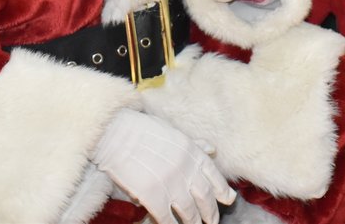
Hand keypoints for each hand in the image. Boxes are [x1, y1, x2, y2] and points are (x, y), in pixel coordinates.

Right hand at [93, 109, 235, 223]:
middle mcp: (186, 169)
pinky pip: (166, 219)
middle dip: (211, 212)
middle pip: (205, 197)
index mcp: (192, 152)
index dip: (223, 190)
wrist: (116, 134)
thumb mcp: (173, 132)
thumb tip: (211, 149)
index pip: (214, 176)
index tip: (228, 200)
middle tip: (212, 221)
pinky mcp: (153, 196)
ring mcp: (170, 184)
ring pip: (189, 212)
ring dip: (193, 222)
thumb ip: (194, 144)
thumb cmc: (142, 130)